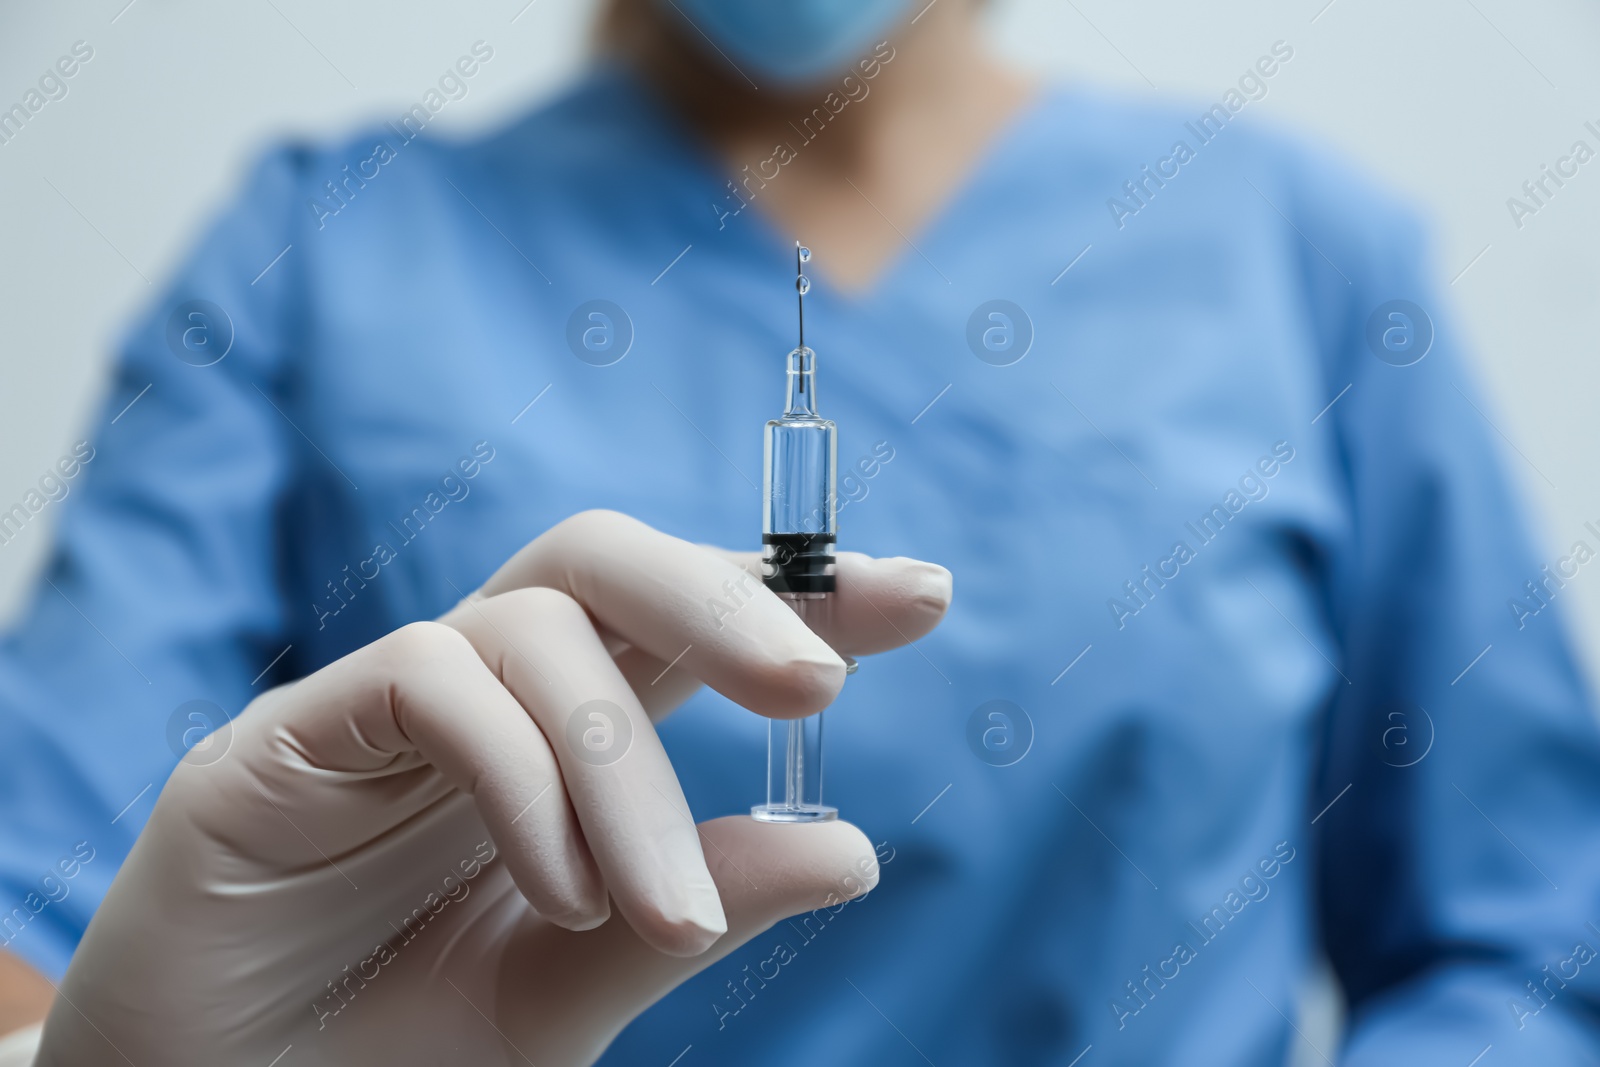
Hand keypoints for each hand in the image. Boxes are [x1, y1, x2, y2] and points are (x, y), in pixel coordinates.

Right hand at [34, 511, 950, 1065]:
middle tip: (819, 684)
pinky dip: (521, 775)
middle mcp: (480, 697)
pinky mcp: (285, 736)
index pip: (687, 627)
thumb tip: (856, 848)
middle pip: (606, 559)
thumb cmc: (386, 1052)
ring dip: (624, 769)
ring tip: (651, 910)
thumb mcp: (573, 992)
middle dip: (729, 595)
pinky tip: (554, 887)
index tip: (925, 594)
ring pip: (535, 628)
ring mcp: (380, 704)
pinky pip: (429, 680)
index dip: (803, 591)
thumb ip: (697, 910)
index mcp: (558, 742)